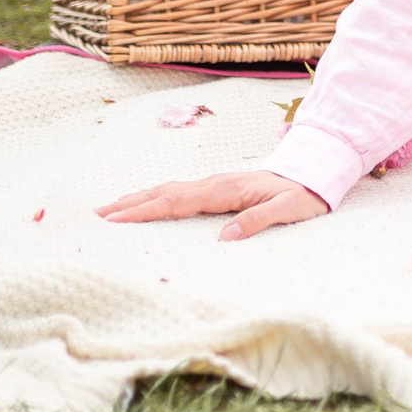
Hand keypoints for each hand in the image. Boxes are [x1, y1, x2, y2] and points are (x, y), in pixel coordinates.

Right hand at [97, 170, 329, 239]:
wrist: (317, 173)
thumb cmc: (305, 194)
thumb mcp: (289, 210)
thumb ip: (258, 221)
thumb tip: (224, 238)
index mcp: (225, 190)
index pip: (176, 202)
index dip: (144, 211)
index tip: (114, 220)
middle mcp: (215, 184)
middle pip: (163, 193)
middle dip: (128, 204)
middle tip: (94, 216)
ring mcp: (215, 184)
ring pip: (168, 190)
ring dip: (138, 199)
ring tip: (108, 209)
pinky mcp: (218, 188)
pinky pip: (179, 193)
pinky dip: (156, 197)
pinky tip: (146, 205)